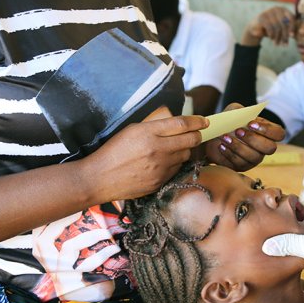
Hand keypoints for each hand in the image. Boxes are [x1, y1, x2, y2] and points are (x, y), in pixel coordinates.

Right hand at [83, 114, 207, 200]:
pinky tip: (165, 162)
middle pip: (190, 140)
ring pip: (185, 155)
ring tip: (177, 148)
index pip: (182, 124)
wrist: (99, 178)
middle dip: (197, 135)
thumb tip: (178, 126)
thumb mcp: (132, 130)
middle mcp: (157, 149)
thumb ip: (155, 127)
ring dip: (185, 150)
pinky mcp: (160, 181)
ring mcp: (160, 167)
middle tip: (198, 133)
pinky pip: (176, 169)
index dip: (197, 122)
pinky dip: (175, 163)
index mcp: (148, 132)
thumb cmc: (114, 151)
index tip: (204, 121)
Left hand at [205, 102, 285, 170]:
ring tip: (224, 137)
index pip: (279, 133)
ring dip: (238, 146)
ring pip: (254, 157)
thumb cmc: (228, 122)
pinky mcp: (243, 166)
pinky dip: (229, 153)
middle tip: (238, 131)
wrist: (213, 136)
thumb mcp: (234, 111)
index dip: (268, 130)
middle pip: (270, 148)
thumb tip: (246, 116)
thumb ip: (241, 111)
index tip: (251, 124)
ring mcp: (255, 158)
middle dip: (253, 139)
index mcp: (267, 132)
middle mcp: (264, 147)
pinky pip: (240, 163)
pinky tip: (222, 145)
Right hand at [240, 6, 295, 46]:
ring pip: (277, 27)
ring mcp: (269, 12)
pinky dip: (271, 35)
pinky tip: (271, 39)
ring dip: (278, 38)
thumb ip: (288, 29)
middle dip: (285, 36)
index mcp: (284, 10)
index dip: (292, 27)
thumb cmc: (272, 27)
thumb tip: (294, 35)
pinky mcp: (262, 17)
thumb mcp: (281, 28)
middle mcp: (277, 9)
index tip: (292, 36)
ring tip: (277, 44)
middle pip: (284, 24)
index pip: (291, 17)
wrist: (256, 27)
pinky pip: (270, 28)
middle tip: (284, 45)